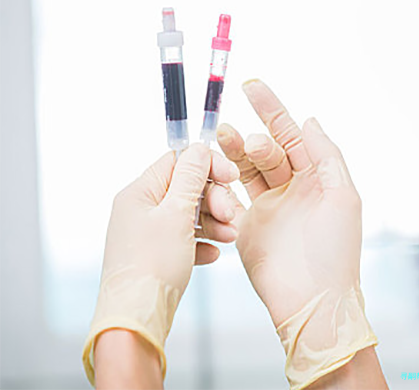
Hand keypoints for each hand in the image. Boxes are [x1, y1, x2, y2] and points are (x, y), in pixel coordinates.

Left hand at [82, 143, 238, 385]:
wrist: (136, 317)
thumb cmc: (151, 265)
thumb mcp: (176, 215)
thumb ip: (191, 179)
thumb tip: (199, 149)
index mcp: (139, 193)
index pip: (177, 162)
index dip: (207, 166)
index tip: (232, 176)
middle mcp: (141, 209)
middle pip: (186, 190)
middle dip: (213, 200)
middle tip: (230, 215)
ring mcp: (148, 233)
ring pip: (188, 216)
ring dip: (213, 223)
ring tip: (229, 237)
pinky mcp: (157, 255)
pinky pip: (184, 240)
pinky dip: (202, 244)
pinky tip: (213, 255)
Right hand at [217, 80, 377, 389]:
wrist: (311, 299)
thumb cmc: (334, 249)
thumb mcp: (342, 195)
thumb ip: (326, 154)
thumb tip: (310, 119)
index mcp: (317, 178)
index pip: (291, 135)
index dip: (272, 110)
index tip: (251, 86)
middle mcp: (293, 188)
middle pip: (265, 149)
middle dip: (249, 136)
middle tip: (235, 136)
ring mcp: (269, 206)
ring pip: (245, 168)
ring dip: (232, 151)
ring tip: (219, 141)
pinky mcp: (248, 224)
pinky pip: (231, 195)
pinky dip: (222, 180)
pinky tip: (216, 171)